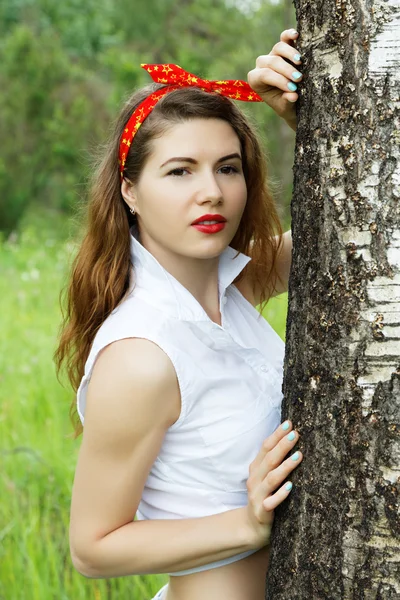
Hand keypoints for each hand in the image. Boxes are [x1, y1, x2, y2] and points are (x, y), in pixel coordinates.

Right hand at [243, 420, 302, 548]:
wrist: (252, 526)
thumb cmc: (265, 496)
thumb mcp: (266, 476)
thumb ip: (274, 461)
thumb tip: (291, 439)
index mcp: (256, 468)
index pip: (265, 447)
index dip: (276, 435)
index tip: (289, 423)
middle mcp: (255, 479)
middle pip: (269, 459)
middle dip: (282, 446)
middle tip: (296, 434)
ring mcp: (258, 495)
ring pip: (271, 479)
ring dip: (285, 467)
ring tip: (298, 456)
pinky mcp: (262, 511)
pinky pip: (271, 502)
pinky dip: (280, 494)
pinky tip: (291, 487)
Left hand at [247, 28, 301, 129]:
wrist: (292, 101)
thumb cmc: (286, 105)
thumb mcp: (285, 108)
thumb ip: (286, 102)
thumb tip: (293, 96)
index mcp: (255, 80)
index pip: (264, 75)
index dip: (278, 80)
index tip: (293, 88)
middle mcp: (261, 65)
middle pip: (272, 61)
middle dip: (286, 70)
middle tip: (299, 79)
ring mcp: (272, 55)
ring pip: (278, 48)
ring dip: (289, 54)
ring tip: (300, 61)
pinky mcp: (284, 48)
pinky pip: (284, 38)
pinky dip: (289, 35)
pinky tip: (296, 35)